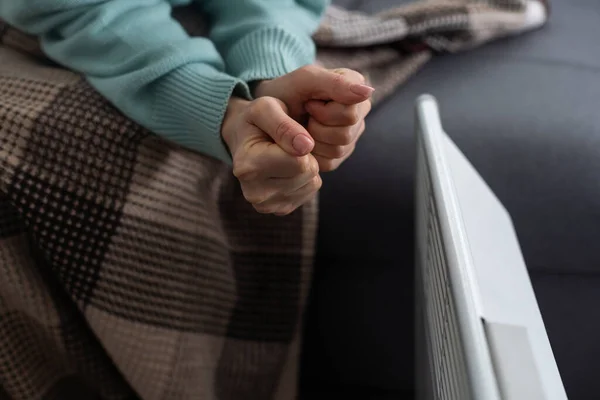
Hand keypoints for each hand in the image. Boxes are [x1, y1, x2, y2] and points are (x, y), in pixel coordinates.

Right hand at [221, 96, 320, 215]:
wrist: (243, 140)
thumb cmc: (255, 121)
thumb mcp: (265, 108)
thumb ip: (284, 125)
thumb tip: (306, 147)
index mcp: (248, 167)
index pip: (299, 162)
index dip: (301, 143)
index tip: (285, 135)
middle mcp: (254, 193)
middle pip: (307, 173)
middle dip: (304, 155)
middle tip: (284, 145)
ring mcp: (266, 205)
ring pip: (312, 183)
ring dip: (305, 166)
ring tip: (283, 156)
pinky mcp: (279, 210)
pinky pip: (310, 191)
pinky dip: (304, 178)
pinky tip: (286, 169)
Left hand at [253, 65, 372, 171]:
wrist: (269, 110)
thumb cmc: (287, 91)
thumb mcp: (305, 80)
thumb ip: (335, 83)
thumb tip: (368, 93)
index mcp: (356, 90)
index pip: (350, 114)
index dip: (324, 112)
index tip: (309, 102)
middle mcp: (359, 113)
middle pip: (346, 134)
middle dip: (317, 127)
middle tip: (305, 116)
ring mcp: (351, 136)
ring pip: (339, 150)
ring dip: (313, 140)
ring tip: (304, 126)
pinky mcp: (339, 155)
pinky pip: (331, 163)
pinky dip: (312, 154)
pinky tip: (304, 140)